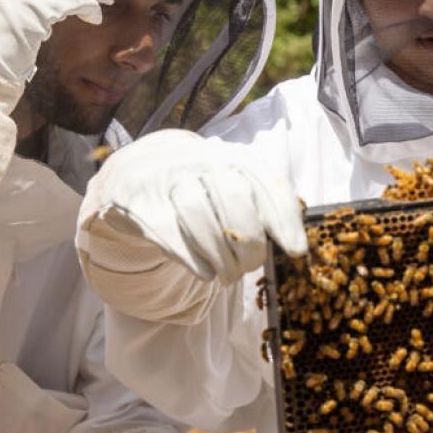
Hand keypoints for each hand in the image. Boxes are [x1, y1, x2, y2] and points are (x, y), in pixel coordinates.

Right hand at [84, 130, 307, 283]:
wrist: (136, 174)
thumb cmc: (199, 188)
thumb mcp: (230, 185)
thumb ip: (260, 204)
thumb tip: (294, 245)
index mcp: (233, 156)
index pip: (268, 182)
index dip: (285, 219)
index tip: (296, 251)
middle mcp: (200, 160)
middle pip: (234, 199)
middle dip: (250, 242)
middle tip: (251, 266)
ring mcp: (167, 180)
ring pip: (200, 217)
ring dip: (221, 257)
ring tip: (229, 276)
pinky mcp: (140, 204)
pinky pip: (172, 237)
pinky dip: (195, 262)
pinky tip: (205, 272)